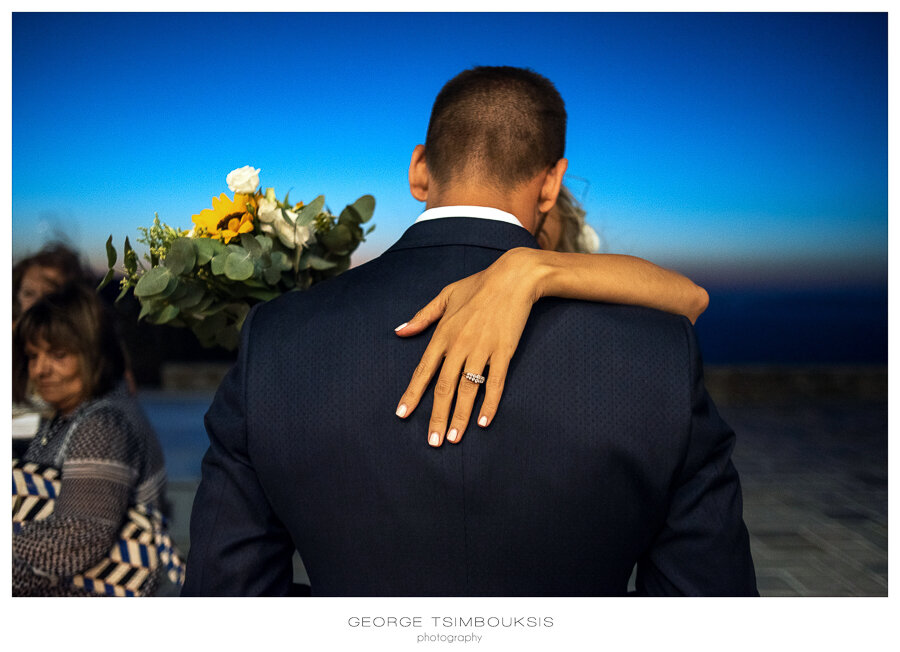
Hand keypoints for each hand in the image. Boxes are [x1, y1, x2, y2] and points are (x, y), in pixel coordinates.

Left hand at [394, 248, 539, 446]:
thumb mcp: (445, 296)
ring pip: (467, 390)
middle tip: (432, 441)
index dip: (412, 394)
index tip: (402, 414)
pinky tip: (484, 422)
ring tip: (453, 438)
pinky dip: (489, 404)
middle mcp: (460, 345)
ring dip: (460, 417)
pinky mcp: (504, 352)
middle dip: (436, 416)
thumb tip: (399, 331)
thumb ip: (422, 317)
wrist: (514, 277)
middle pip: (444, 388)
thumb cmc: (479, 285)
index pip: (424, 371)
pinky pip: (495, 383)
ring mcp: (482, 350)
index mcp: (443, 333)